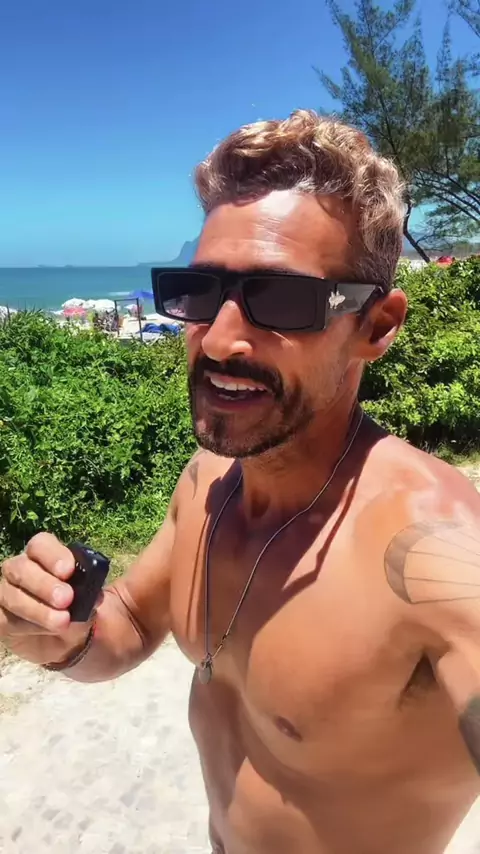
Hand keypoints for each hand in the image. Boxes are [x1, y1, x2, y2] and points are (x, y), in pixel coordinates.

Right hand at [0, 533, 96, 665]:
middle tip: (66, 599)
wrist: (68, 640)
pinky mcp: (0, 618)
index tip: (68, 571)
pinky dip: (27, 626)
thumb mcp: (90, 598)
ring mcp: (6, 592)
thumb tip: (92, 596)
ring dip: (37, 609)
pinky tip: (44, 631)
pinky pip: (5, 619)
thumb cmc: (78, 607)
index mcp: (43, 555)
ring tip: (62, 621)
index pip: (40, 545)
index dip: (52, 555)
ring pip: (11, 595)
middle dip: (44, 584)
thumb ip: (90, 592)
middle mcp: (19, 569)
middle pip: (21, 567)